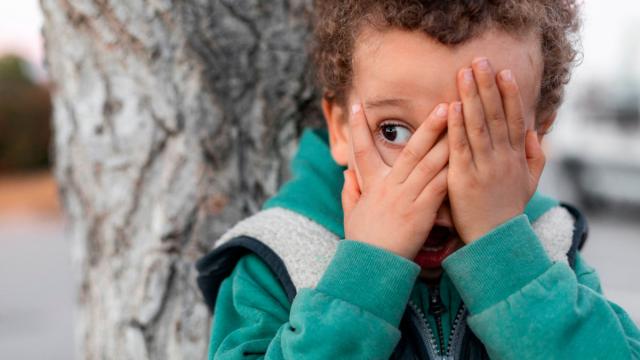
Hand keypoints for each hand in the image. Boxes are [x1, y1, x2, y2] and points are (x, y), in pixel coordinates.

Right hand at [341, 101, 449, 259]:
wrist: (372, 266)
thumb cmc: (363, 242)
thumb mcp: (350, 214)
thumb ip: (349, 192)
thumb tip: (346, 174)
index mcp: (371, 185)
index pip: (362, 150)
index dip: (358, 128)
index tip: (356, 104)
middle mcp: (390, 186)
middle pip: (411, 151)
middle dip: (428, 126)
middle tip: (444, 105)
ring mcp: (407, 197)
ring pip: (429, 163)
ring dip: (447, 141)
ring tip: (462, 125)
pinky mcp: (422, 211)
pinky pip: (440, 186)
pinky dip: (453, 169)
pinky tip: (467, 156)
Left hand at [447, 57, 545, 243]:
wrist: (495, 240)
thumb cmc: (508, 210)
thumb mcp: (530, 183)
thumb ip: (536, 157)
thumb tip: (536, 132)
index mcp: (516, 157)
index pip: (514, 119)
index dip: (509, 94)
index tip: (504, 72)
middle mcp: (502, 158)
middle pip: (496, 115)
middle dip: (487, 87)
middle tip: (480, 61)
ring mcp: (483, 167)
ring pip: (478, 126)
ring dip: (471, 98)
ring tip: (464, 74)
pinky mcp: (463, 178)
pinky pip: (460, 148)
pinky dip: (456, 127)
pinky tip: (451, 107)